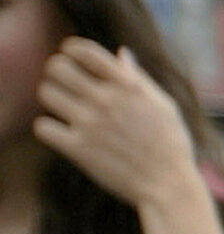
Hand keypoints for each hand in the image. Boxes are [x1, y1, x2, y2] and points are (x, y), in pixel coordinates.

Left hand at [33, 39, 201, 219]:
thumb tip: (120, 53)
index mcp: (128, 86)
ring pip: (46, 93)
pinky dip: (48, 127)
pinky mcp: (77, 149)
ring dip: (51, 96)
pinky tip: (61, 131)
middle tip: (65, 82)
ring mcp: (90, 124)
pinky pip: (42, 127)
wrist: (168, 184)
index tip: (71, 56)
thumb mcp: (163, 104)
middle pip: (56, 68)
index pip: (85, 51)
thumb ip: (138, 78)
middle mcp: (107, 100)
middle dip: (57, 71)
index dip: (72, 48)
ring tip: (63, 106)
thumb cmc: (170, 143)